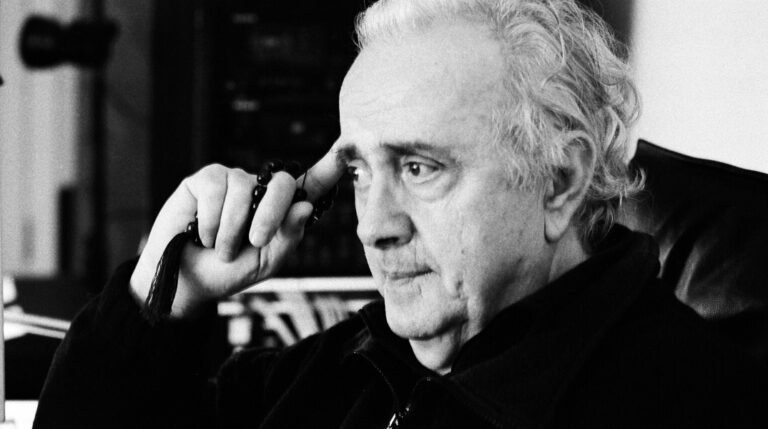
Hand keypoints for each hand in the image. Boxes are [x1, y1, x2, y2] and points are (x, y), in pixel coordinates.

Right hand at [129, 147, 343, 317]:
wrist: (188, 282)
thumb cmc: (230, 271)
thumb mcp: (267, 261)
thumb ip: (288, 235)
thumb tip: (305, 205)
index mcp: (282, 209)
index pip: (312, 184)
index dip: (331, 168)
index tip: (350, 152)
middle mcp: (260, 189)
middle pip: (282, 183)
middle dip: (271, 214)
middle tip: (255, 241)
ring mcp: (232, 181)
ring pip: (244, 190)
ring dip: (231, 229)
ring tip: (219, 247)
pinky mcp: (204, 180)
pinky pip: (215, 189)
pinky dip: (210, 220)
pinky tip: (201, 233)